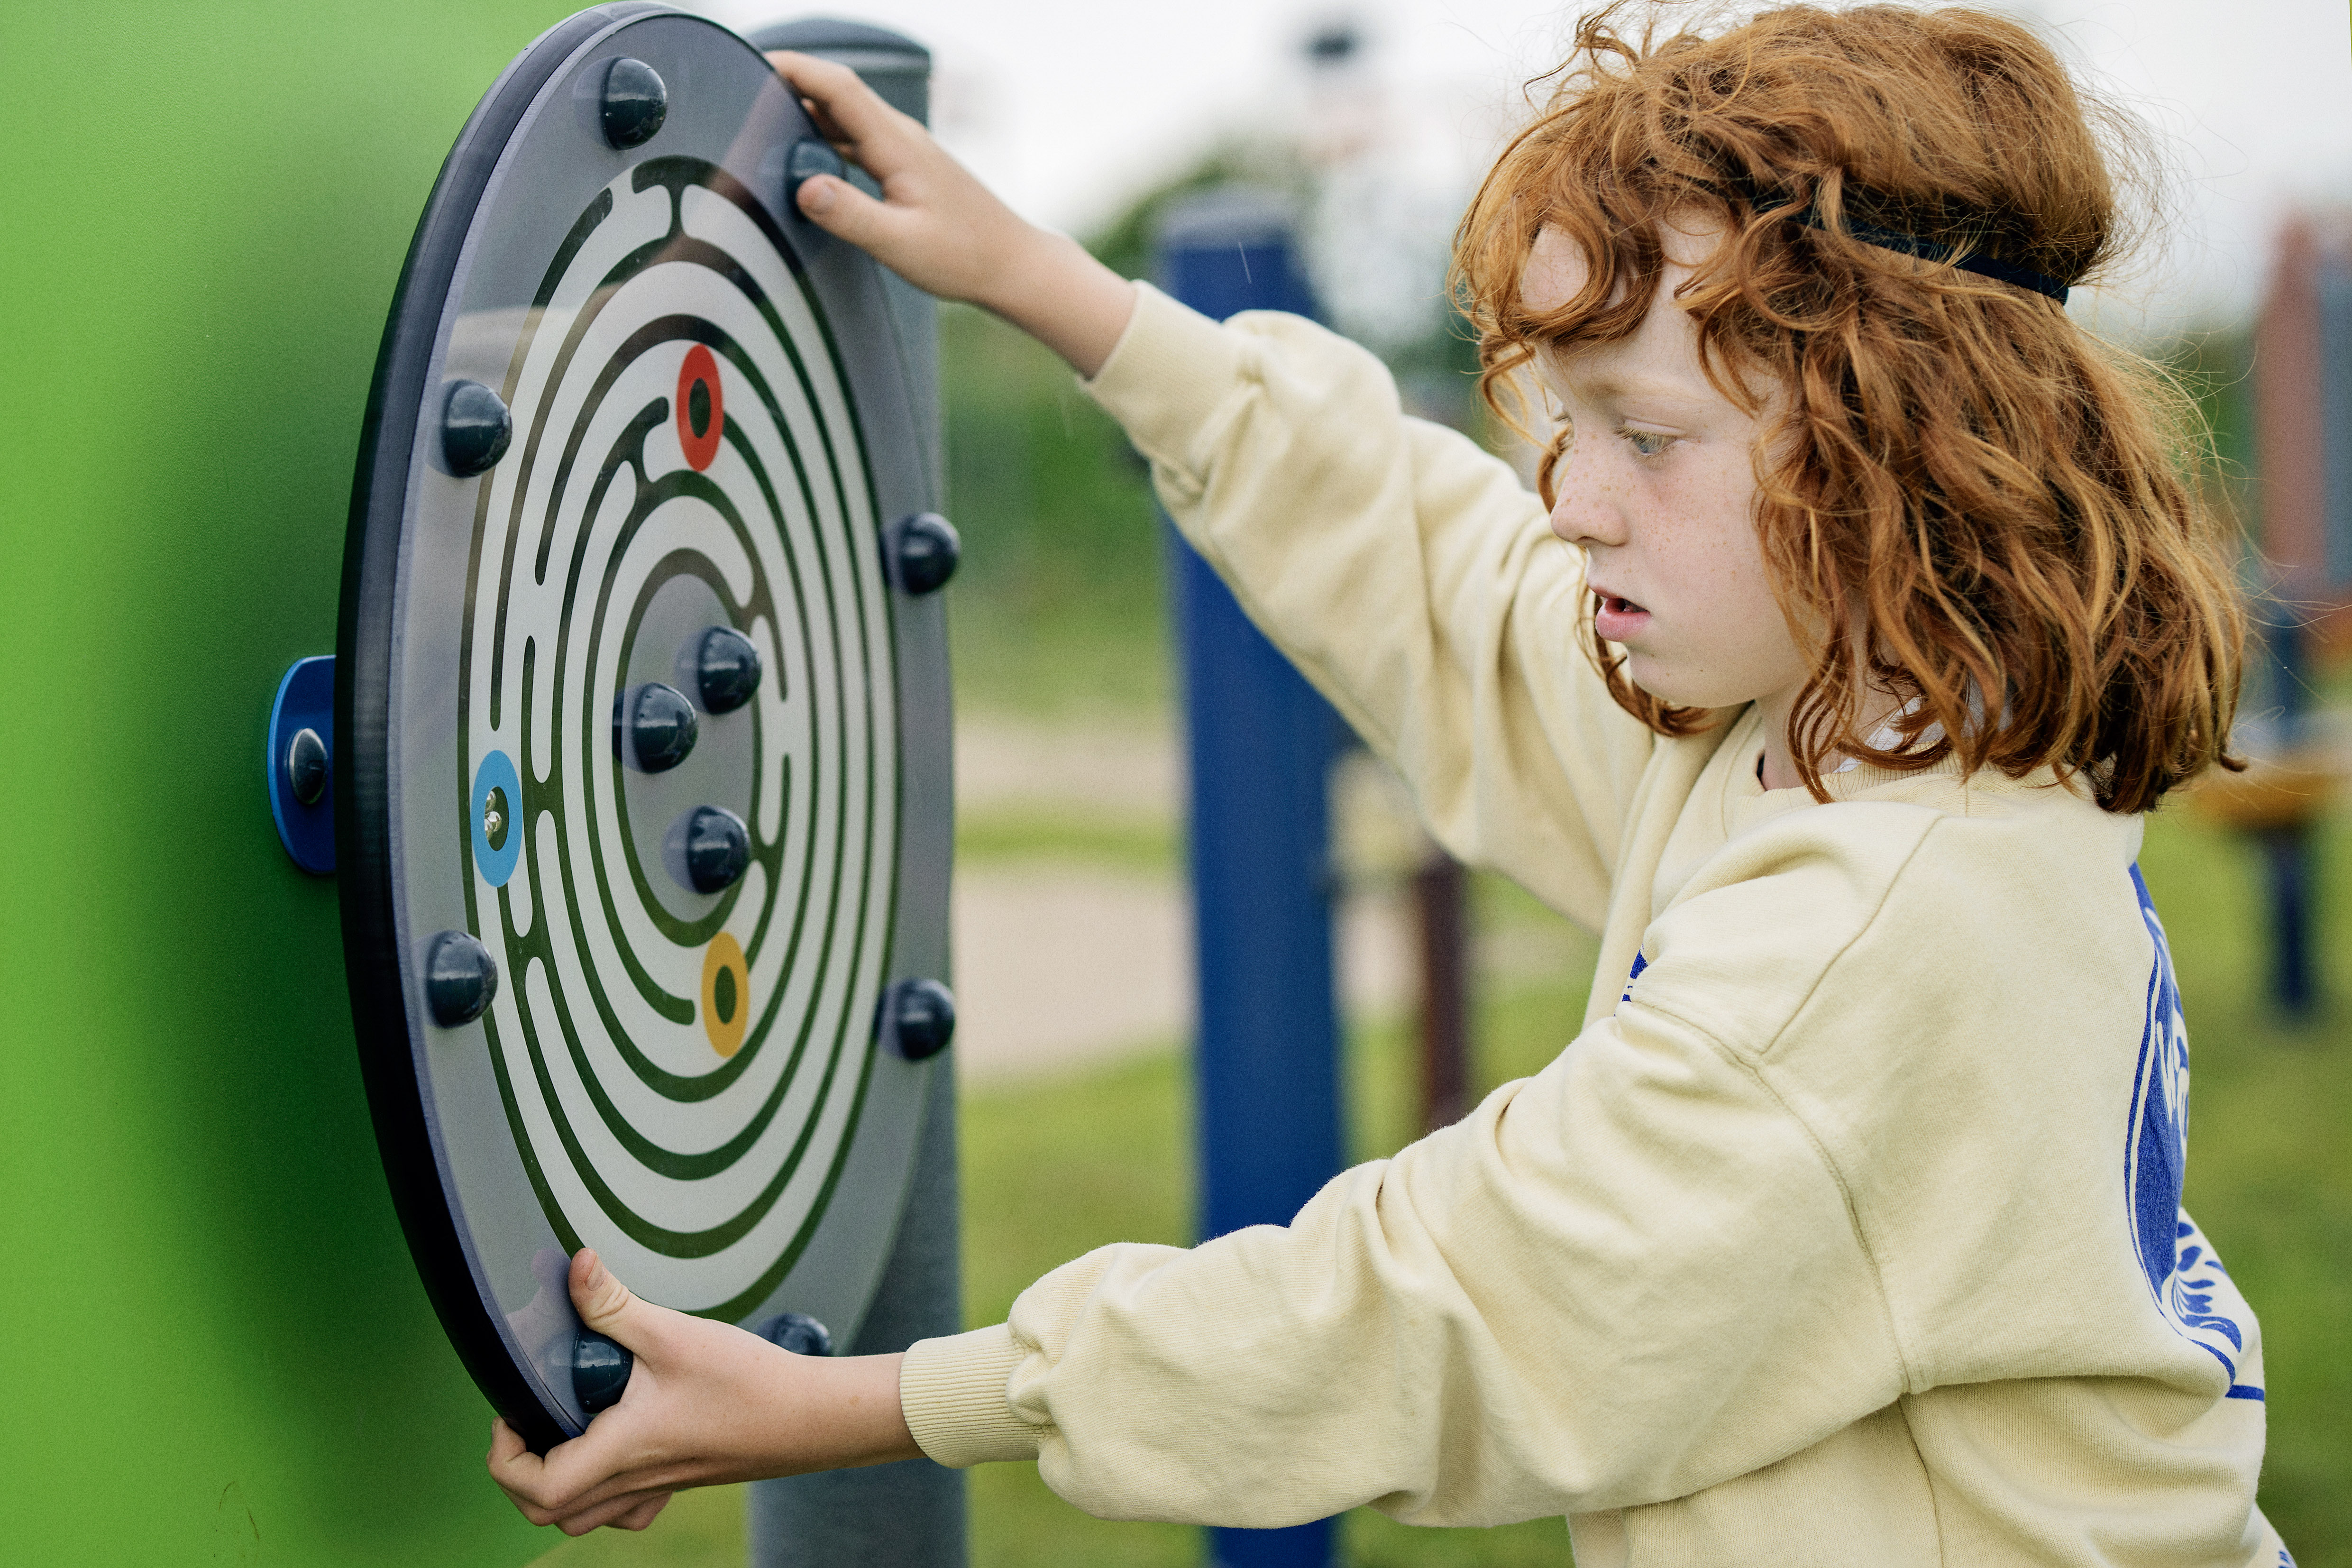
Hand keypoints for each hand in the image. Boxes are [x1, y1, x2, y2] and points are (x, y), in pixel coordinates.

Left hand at [486, 1250, 918, 1535]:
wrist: (812, 1418)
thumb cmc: (751, 1385)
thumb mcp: (676, 1335)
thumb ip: (617, 1304)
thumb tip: (576, 1266)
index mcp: (623, 1449)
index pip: (538, 1487)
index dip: (505, 1457)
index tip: (511, 1412)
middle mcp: (634, 1478)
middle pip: (548, 1511)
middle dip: (519, 1472)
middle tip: (526, 1420)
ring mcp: (658, 1485)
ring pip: (583, 1515)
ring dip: (557, 1483)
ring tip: (562, 1430)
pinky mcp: (679, 1477)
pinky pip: (626, 1508)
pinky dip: (605, 1490)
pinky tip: (615, 1446)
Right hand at [767, 50, 1135, 376]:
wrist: (1013, 265)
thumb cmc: (963, 256)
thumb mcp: (899, 243)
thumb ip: (849, 215)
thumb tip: (803, 187)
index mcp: (896, 144)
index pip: (837, 87)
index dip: (793, 69)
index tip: (753, 63)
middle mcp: (900, 137)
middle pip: (836, 94)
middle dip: (789, 87)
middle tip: (742, 96)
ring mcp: (904, 150)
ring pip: (845, 118)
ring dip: (806, 115)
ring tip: (761, 125)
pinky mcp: (906, 168)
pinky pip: (856, 141)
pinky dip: (826, 140)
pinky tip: (806, 160)